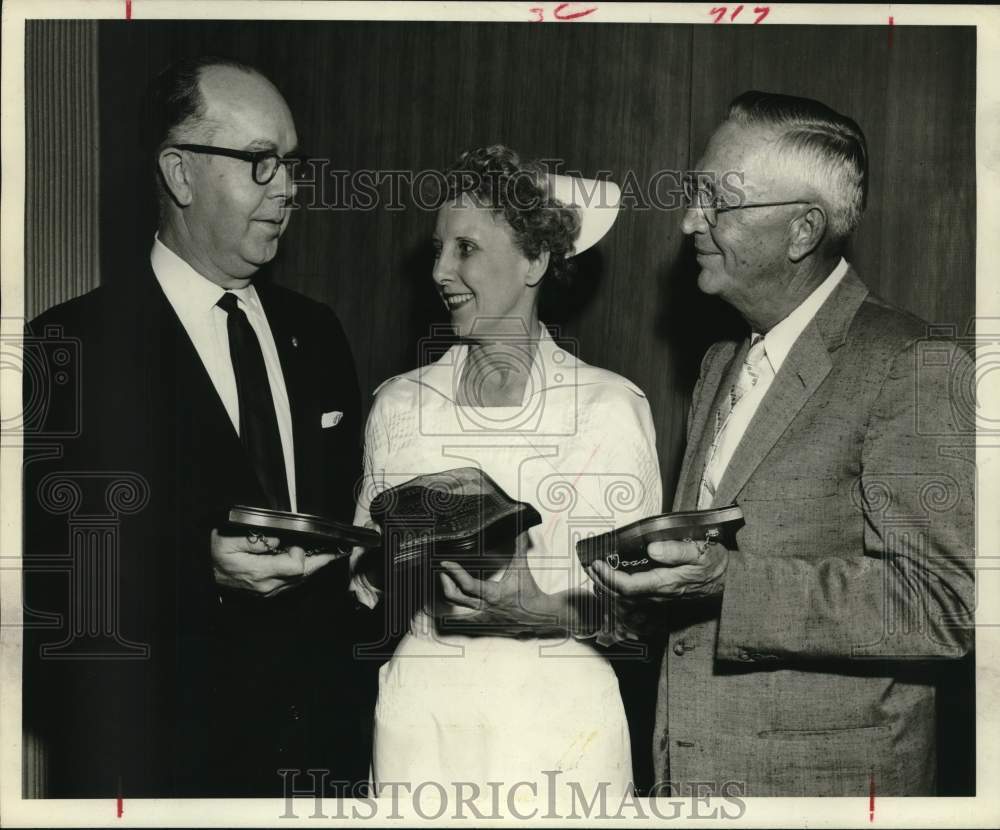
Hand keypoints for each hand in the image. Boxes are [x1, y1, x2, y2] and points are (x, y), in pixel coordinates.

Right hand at [211, 528, 339, 596]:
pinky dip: (305, 572)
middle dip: (322, 561)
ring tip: (332, 553)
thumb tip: (276, 539)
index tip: (297, 541)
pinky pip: (293, 583)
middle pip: (304, 575)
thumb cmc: (215, 556)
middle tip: (340, 550)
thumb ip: (252, 540)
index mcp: (259, 572)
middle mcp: (267, 585)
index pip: (295, 567)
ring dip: (316, 567)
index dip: (300, 553)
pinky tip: (313, 562)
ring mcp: (269, 592)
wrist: (203, 576)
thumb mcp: (227, 540)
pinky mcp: (269, 592)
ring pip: (300, 580)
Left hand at [436, 547, 557, 634]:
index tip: (445, 563)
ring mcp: (482, 618)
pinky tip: (452, 604)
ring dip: (449, 597)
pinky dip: (454, 613)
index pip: (467, 584)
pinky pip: (463, 621)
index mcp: (493, 594)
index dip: (454, 572)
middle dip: (445, 583)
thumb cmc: (529, 593)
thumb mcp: (522, 568)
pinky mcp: (483, 625)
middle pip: (455, 598)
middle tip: (443, 572)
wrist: (539, 616)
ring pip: (455, 613)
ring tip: (446, 584)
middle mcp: (484, 608)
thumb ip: (519, 547)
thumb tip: (521, 529)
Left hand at [587, 539, 728, 600]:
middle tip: (588, 566)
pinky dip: (619, 590)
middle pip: (621, 595)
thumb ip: (676, 550)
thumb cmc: (716, 563)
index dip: (608, 576)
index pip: (628, 586)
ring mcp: (661, 599)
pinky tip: (612, 581)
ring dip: (607, 587)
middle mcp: (660, 595)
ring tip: (595, 572)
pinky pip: (634, 599)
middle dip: (601, 582)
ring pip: (626, 600)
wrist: (732, 582)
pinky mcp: (663, 598)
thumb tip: (651, 548)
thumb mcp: (701, 551)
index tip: (596, 562)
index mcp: (666, 583)